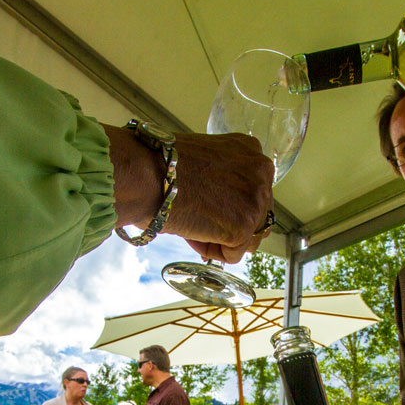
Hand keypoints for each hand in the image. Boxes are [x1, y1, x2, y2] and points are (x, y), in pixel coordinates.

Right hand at [105, 125, 272, 263]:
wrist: (144, 175)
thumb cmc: (159, 166)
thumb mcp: (204, 159)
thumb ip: (224, 178)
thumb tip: (227, 208)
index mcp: (250, 150)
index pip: (253, 191)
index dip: (226, 204)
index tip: (203, 201)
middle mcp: (261, 171)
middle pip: (256, 216)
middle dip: (227, 223)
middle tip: (197, 217)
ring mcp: (256, 200)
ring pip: (248, 239)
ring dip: (221, 239)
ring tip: (194, 224)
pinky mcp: (244, 227)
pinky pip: (233, 255)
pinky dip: (212, 251)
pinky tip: (193, 232)